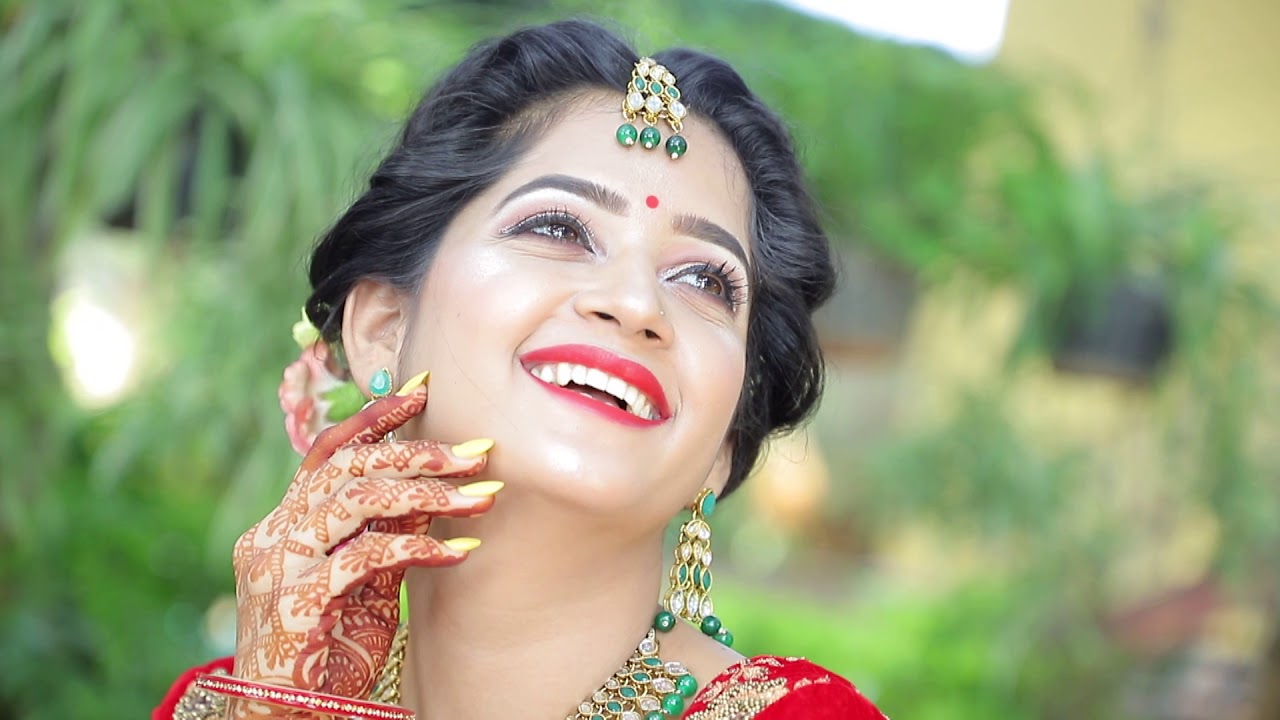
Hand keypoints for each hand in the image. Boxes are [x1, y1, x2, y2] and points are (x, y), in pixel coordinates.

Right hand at [229, 377, 496, 715]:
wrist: (285, 719)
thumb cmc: (328, 654)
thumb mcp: (364, 584)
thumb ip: (386, 535)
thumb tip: (436, 490)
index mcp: (281, 526)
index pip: (326, 455)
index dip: (371, 420)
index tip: (420, 390)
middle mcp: (271, 537)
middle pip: (346, 469)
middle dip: (415, 452)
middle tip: (476, 452)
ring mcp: (279, 567)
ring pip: (355, 502)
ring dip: (426, 495)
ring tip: (480, 495)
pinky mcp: (297, 602)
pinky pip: (366, 557)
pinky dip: (418, 547)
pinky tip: (461, 550)